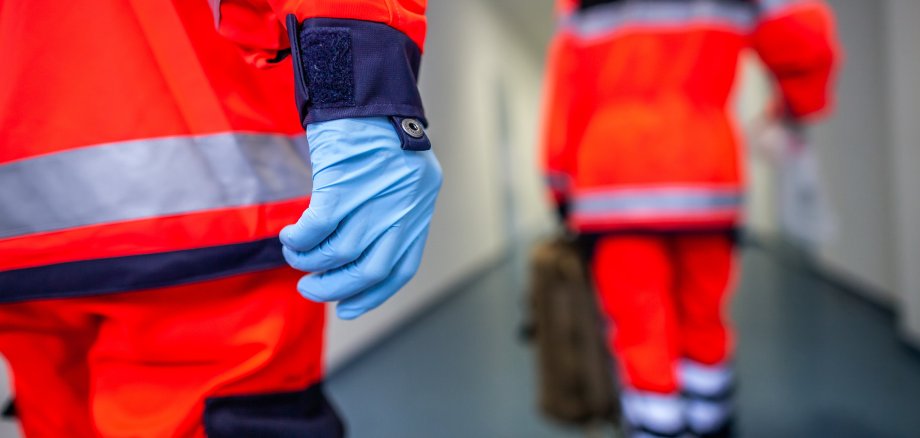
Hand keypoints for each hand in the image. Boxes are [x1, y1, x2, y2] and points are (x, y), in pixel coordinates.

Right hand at [280, 117, 441, 318]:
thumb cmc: (380, 135)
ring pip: (338, 254)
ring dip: (309, 262)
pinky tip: (290, 237)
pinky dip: (298, 240)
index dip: (371, 296)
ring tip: (295, 255)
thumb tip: (356, 255)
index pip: (399, 270)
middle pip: (368, 270)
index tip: (348, 308)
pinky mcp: (342, 186)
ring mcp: (372, 200)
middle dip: (334, 287)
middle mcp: (400, 211)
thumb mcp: (402, 178)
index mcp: (417, 212)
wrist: (366, 94)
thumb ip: (390, 214)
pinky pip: (315, 230)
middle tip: (311, 287)